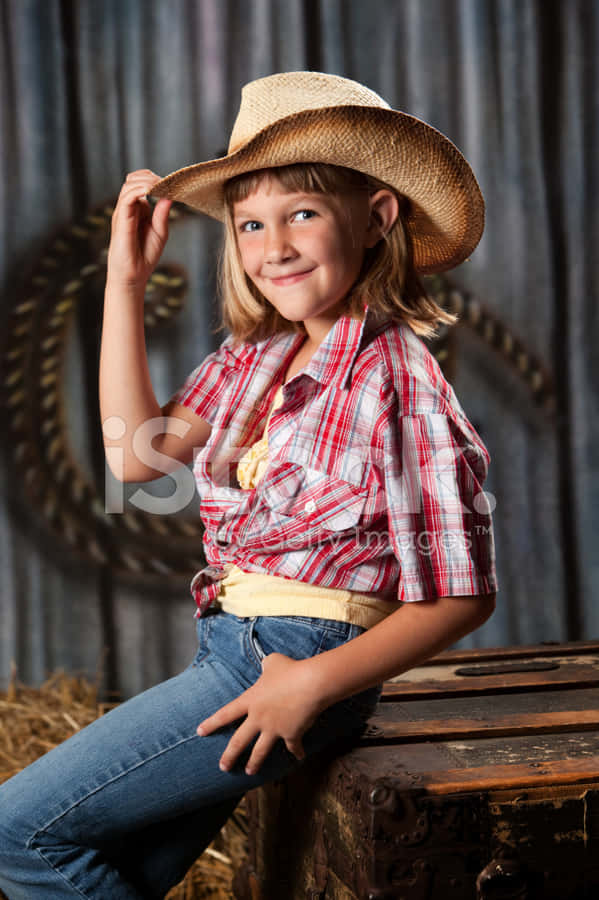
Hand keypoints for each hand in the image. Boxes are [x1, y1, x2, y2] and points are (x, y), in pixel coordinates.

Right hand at [106, 169, 171, 289]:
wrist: (133, 276)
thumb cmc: (145, 256)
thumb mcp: (160, 232)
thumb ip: (162, 214)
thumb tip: (169, 196)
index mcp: (137, 210)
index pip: (141, 185)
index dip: (154, 180)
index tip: (172, 184)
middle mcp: (128, 209)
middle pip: (133, 180)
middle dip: (150, 176)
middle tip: (167, 182)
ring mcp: (123, 213)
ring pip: (129, 185)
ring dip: (146, 181)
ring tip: (162, 185)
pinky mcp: (121, 220)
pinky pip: (127, 198)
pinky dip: (140, 190)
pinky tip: (153, 192)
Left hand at [196, 653, 324, 774]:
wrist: (311, 683)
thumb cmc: (291, 670)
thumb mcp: (273, 662)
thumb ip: (267, 665)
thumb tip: (267, 664)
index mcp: (251, 700)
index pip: (226, 713)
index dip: (212, 723)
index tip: (200, 732)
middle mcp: (259, 717)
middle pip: (239, 740)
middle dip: (229, 755)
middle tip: (223, 767)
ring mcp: (274, 728)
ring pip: (260, 751)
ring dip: (254, 763)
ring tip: (250, 771)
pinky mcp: (292, 735)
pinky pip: (293, 747)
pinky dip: (297, 752)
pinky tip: (299, 756)